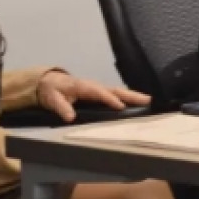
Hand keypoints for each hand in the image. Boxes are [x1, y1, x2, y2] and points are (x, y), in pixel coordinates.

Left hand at [35, 71, 150, 122]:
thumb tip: (70, 117)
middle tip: (147, 100)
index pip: (99, 93)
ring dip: (133, 96)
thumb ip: (61, 107)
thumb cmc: (52, 90)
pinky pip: (116, 94)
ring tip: (148, 101)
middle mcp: (94, 86)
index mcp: (83, 87)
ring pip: (118, 91)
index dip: (110, 99)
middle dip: (131, 95)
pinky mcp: (100, 92)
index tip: (121, 107)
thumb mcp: (52, 99)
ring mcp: (99, 88)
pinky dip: (128, 97)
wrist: (50, 81)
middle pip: (115, 90)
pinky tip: (137, 102)